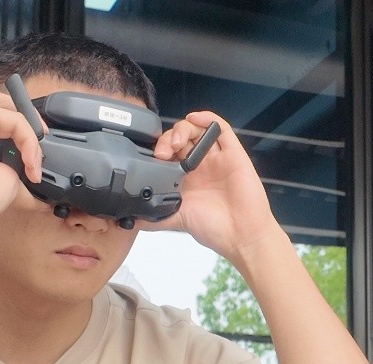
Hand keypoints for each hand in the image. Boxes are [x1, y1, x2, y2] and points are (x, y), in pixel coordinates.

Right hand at [0, 92, 43, 227]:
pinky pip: (16, 119)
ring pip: (14, 112)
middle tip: (43, 141)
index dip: (25, 131)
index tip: (36, 157)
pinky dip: (29, 140)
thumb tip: (45, 199)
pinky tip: (28, 163)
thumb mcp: (9, 181)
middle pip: (5, 103)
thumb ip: (24, 175)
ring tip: (33, 165)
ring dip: (32, 138)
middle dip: (30, 120)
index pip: (3, 118)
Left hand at [144, 112, 280, 260]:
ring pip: (197, 130)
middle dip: (166, 139)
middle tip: (162, 153)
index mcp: (186, 179)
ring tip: (175, 142)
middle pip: (180, 139)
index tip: (152, 159)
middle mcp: (201, 167)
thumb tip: (131, 220)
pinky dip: (206, 118)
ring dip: (182, 129)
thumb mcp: (177, 222)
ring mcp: (217, 158)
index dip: (157, 150)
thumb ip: (154, 218)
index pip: (168, 154)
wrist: (241, 236)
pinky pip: (221, 128)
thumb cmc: (215, 229)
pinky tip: (194, 119)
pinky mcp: (233, 154)